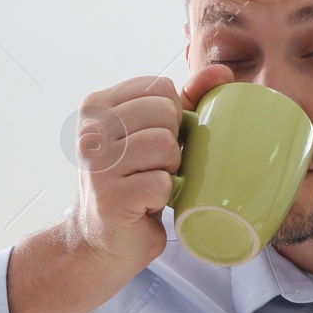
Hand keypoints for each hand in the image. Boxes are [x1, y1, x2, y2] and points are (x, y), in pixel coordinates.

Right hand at [70, 63, 234, 268]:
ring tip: (150, 182)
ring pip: (165, 145)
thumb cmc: (133, 181)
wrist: (104, 240)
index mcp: (96, 106)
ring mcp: (97, 164)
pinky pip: (163, 183)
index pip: (160, 87)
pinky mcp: (111, 198)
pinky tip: (146, 203)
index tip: (153, 140)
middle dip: (171, 142)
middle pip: (164, 112)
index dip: (171, 115)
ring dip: (170, 169)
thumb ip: (185, 100)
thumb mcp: (152, 133)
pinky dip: (165, 196)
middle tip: (153, 166)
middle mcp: (90, 131)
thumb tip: (222, 72)